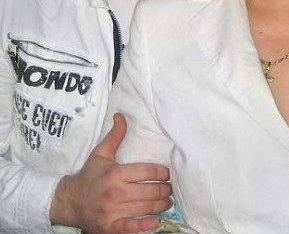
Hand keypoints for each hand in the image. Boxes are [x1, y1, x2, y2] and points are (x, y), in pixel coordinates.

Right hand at [50, 113, 171, 233]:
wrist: (69, 202)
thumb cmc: (89, 176)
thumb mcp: (100, 153)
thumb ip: (115, 135)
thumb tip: (121, 115)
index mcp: (115, 174)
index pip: (148, 172)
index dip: (163, 173)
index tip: (168, 173)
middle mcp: (115, 193)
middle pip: (150, 191)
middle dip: (165, 189)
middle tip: (171, 188)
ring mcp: (113, 212)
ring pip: (146, 208)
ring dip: (161, 205)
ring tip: (168, 201)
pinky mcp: (110, 228)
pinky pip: (133, 228)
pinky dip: (147, 225)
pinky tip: (157, 221)